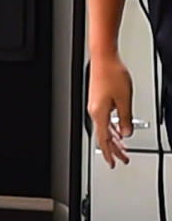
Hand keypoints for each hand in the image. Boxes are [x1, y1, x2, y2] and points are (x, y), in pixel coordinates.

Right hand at [87, 53, 133, 167]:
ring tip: (122, 146)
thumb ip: (125, 119)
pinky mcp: (98, 99)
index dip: (110, 154)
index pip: (104, 140)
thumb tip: (127, 132)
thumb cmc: (112, 74)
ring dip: (114, 138)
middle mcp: (94, 111)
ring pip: (105, 128)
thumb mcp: (125, 100)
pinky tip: (118, 128)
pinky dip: (112, 127)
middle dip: (114, 149)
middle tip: (122, 159)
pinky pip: (105, 119)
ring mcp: (95, 106)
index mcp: (99, 114)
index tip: (115, 163)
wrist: (103, 58)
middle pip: (104, 136)